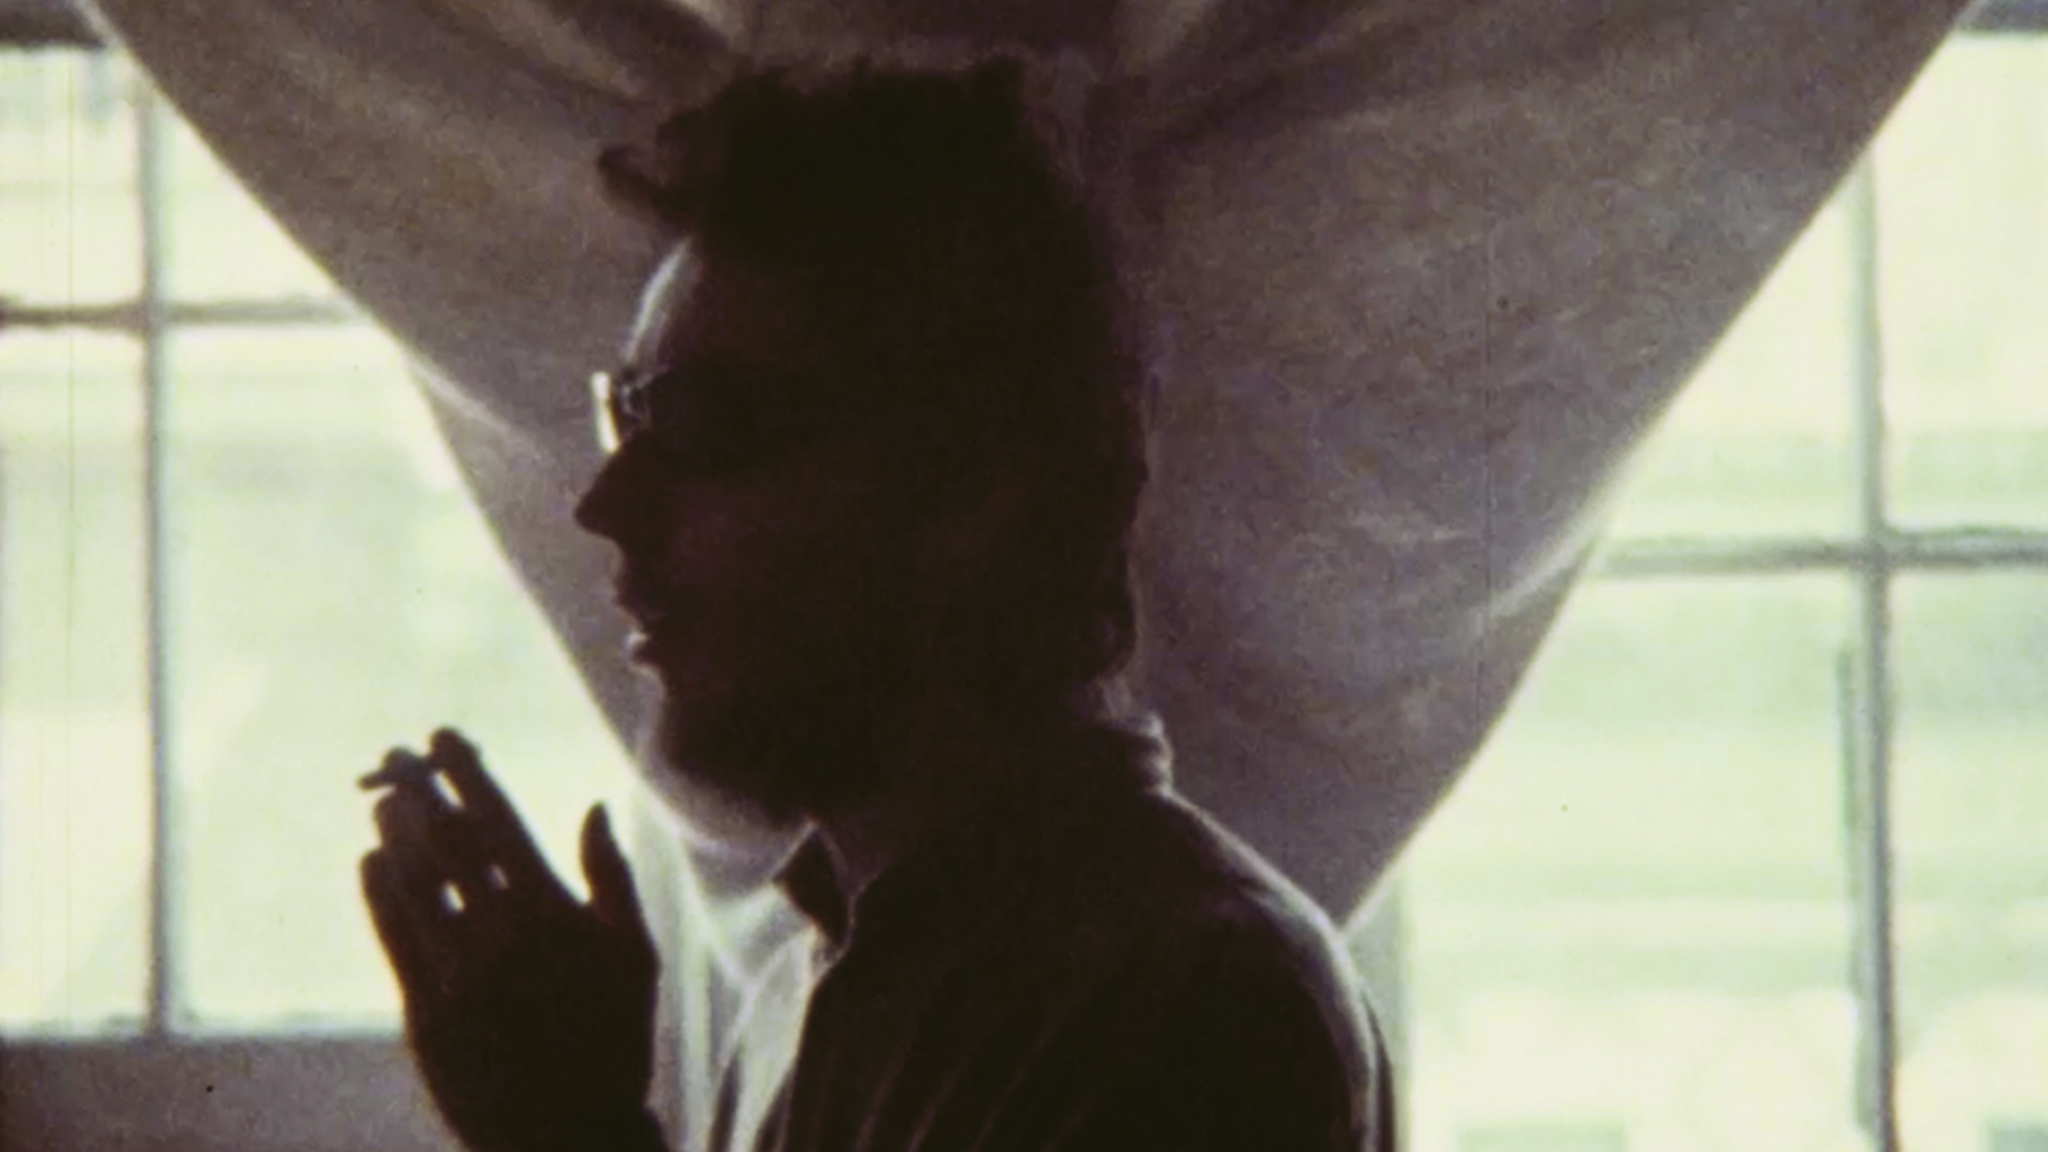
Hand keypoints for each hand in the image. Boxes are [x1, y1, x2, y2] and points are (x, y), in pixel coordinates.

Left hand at [360, 729, 660, 1151]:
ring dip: (394, 833)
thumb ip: (612, 878)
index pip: (498, 822)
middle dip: (419, 789)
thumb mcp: (635, 958)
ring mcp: (456, 976)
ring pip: (412, 883)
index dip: (466, 774)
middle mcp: (500, 937)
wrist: (568, 1135)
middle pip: (445, 841)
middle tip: (399, 758)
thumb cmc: (613, 1040)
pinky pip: (393, 936)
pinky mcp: (424, 1014)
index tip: (445, 739)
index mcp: (553, 915)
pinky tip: (374, 863)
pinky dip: (380, 891)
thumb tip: (592, 807)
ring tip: (384, 802)